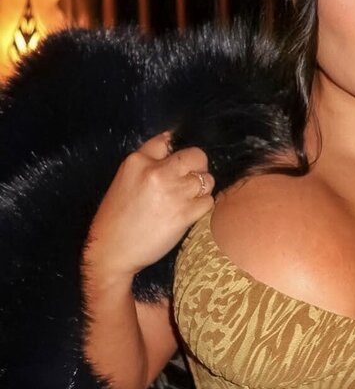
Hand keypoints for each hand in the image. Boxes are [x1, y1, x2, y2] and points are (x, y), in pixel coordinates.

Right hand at [83, 132, 214, 279]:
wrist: (112, 250)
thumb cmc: (116, 218)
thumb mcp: (125, 179)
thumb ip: (147, 160)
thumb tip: (169, 138)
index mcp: (138, 161)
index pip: (167, 142)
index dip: (176, 153)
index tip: (176, 165)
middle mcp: (157, 172)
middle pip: (196, 156)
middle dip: (199, 167)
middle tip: (190, 181)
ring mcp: (174, 192)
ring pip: (207, 180)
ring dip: (202, 190)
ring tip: (187, 200)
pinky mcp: (185, 213)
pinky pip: (208, 201)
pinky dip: (202, 207)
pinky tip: (188, 213)